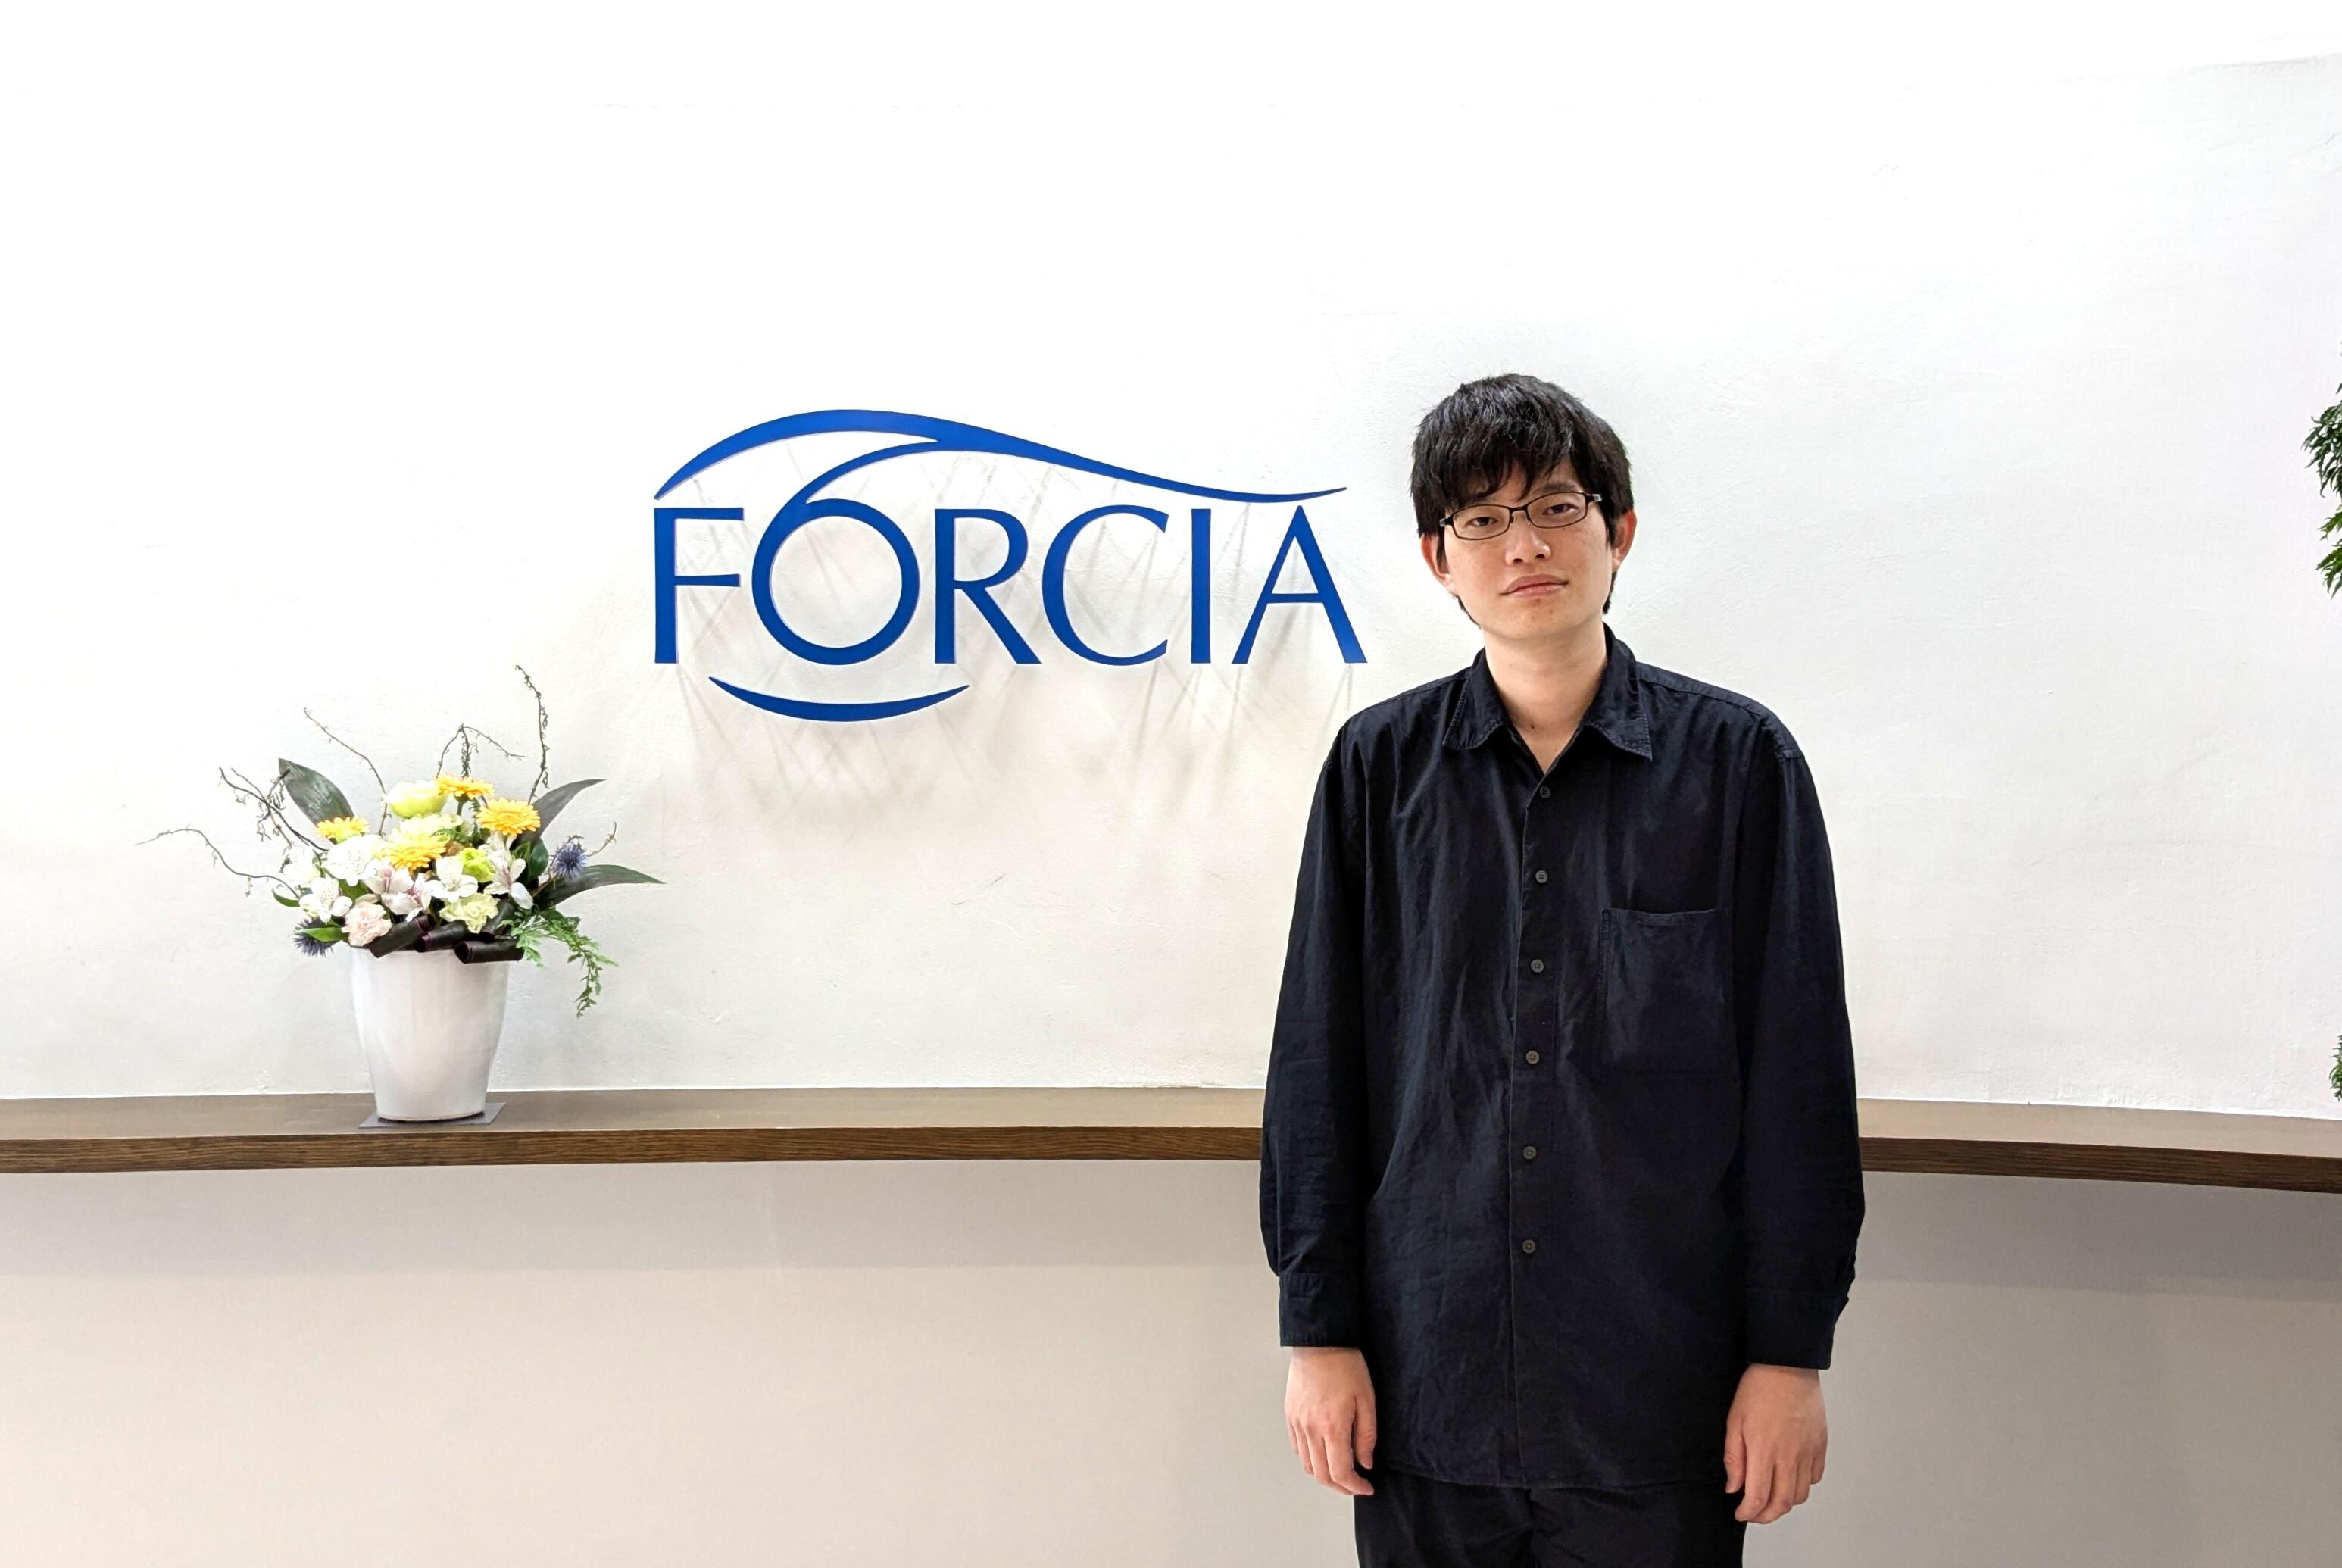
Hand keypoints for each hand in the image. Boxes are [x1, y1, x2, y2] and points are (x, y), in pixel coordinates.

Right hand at [1285, 1346, 1376, 1494]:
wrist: (1320, 1343)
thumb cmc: (1346, 1366)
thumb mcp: (1366, 1400)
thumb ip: (1366, 1436)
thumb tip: (1365, 1462)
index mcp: (1332, 1427)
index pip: (1340, 1472)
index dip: (1355, 1487)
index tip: (1366, 1487)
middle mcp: (1311, 1429)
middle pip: (1321, 1475)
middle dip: (1341, 1487)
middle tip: (1356, 1485)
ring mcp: (1298, 1423)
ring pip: (1308, 1465)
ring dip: (1325, 1475)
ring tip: (1341, 1470)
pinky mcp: (1290, 1416)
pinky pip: (1298, 1448)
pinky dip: (1311, 1459)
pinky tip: (1324, 1453)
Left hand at [1723, 1363, 1826, 1522]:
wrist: (1787, 1366)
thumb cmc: (1757, 1389)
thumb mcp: (1734, 1421)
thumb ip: (1733, 1459)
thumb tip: (1734, 1488)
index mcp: (1764, 1450)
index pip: (1759, 1497)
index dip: (1749, 1512)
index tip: (1740, 1514)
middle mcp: (1790, 1455)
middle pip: (1783, 1503)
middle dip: (1766, 1515)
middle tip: (1754, 1513)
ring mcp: (1809, 1451)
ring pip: (1800, 1494)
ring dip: (1784, 1502)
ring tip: (1770, 1496)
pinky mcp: (1820, 1445)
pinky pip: (1815, 1477)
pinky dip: (1802, 1485)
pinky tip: (1789, 1476)